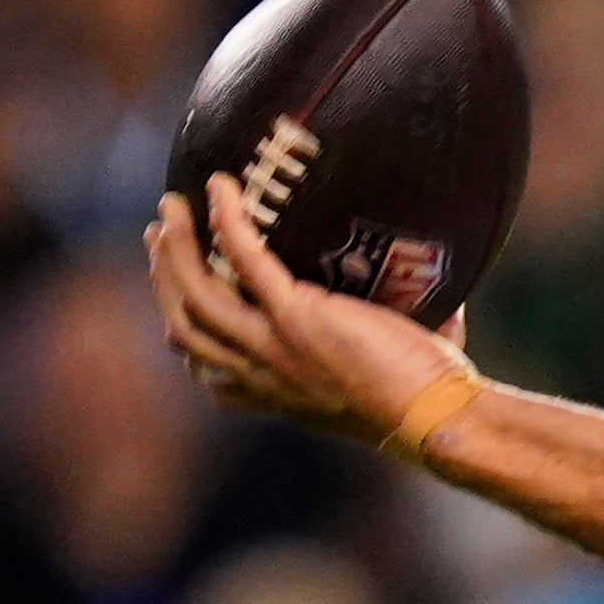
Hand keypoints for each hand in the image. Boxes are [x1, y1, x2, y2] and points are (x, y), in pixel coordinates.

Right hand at [144, 176, 470, 445]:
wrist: (441, 417)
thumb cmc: (429, 399)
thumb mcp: (382, 380)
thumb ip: (380, 348)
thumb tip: (442, 306)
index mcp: (279, 396)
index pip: (210, 375)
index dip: (187, 341)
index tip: (177, 309)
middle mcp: (266, 375)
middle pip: (186, 327)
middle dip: (165, 279)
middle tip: (160, 236)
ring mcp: (275, 346)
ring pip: (196, 294)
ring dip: (175, 248)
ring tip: (170, 209)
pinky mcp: (296, 317)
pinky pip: (242, 258)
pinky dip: (226, 218)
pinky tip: (219, 186)